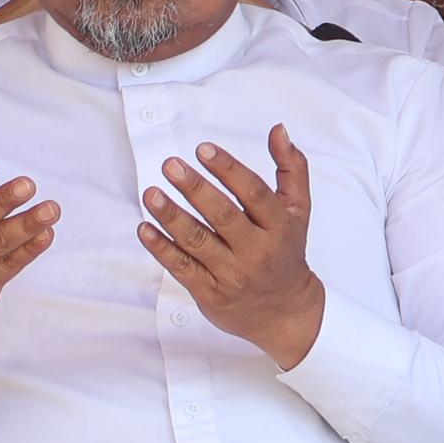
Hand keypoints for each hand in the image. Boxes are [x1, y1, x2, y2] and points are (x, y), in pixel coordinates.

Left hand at [140, 126, 326, 368]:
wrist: (285, 312)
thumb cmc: (286, 252)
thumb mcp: (298, 211)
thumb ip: (292, 169)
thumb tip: (279, 130)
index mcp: (279, 226)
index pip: (254, 193)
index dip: (229, 169)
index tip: (204, 149)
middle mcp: (256, 251)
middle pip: (223, 216)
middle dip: (194, 189)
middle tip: (170, 165)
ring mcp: (232, 274)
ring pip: (197, 242)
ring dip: (171, 216)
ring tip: (151, 193)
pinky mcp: (210, 293)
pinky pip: (182, 268)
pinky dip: (161, 248)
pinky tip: (145, 228)